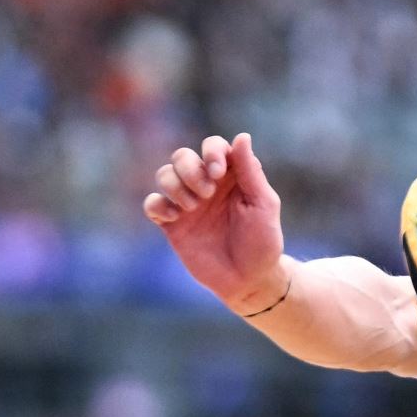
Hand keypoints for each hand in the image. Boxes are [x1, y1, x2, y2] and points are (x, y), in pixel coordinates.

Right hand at [143, 132, 287, 313]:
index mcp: (232, 177)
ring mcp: (188, 204)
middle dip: (190, 169)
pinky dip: (159, 205)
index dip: (211, 152)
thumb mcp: (263, 204)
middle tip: (207, 194)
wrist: (249, 279)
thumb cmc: (263, 241)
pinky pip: (152, 203)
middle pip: (182, 156)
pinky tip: (175, 218)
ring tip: (194, 207)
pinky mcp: (173, 224)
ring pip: (164, 174)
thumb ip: (250, 171)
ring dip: (175, 186)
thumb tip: (241, 136)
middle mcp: (207, 186)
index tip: (219, 173)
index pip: (213, 145)